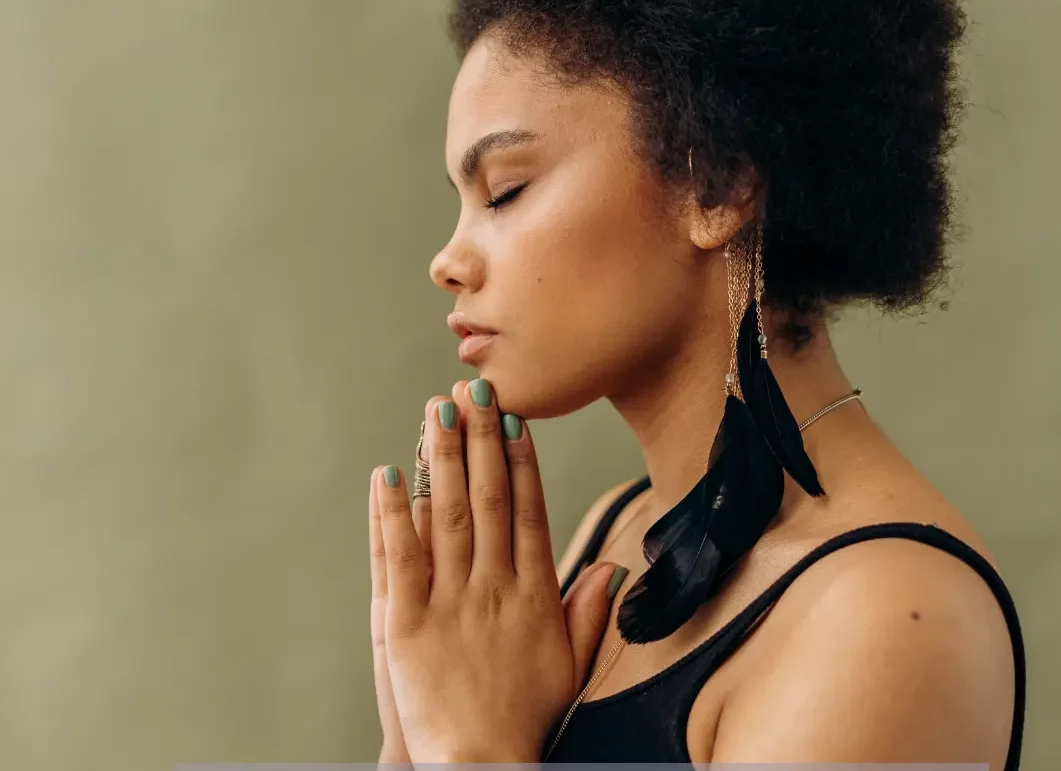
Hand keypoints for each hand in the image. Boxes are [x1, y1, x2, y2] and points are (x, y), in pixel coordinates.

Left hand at [368, 378, 624, 762]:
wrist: (482, 770)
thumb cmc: (527, 719)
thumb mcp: (571, 667)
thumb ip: (588, 612)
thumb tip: (612, 568)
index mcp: (534, 594)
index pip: (528, 511)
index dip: (520, 460)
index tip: (515, 418)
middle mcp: (494, 588)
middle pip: (487, 499)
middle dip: (480, 439)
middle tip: (475, 388)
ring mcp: (449, 603)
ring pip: (445, 515)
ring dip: (440, 459)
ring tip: (436, 411)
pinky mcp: (405, 624)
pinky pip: (398, 558)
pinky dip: (391, 514)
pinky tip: (386, 475)